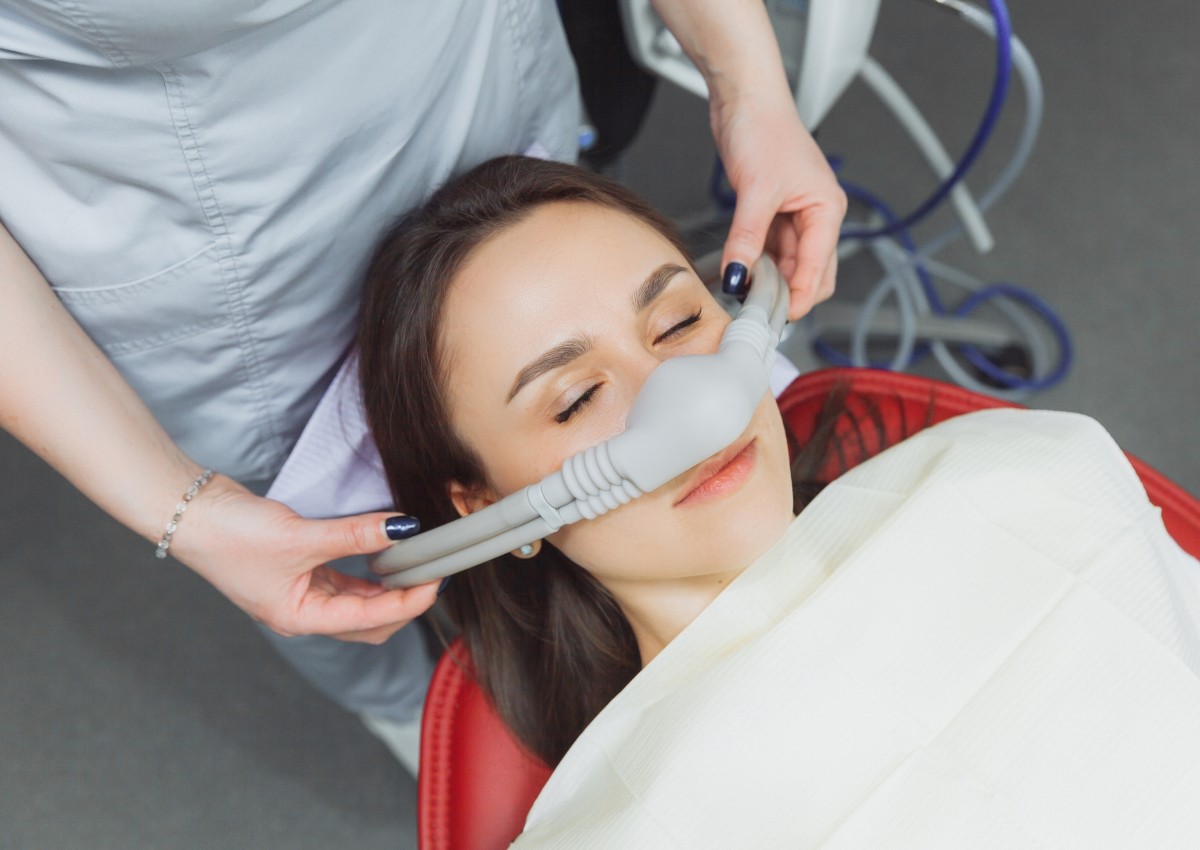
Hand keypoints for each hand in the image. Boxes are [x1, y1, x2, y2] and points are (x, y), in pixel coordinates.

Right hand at [169, 473, 437, 642]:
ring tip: (416, 562)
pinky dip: (367, 569)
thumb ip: (355, 534)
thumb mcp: (301, 536)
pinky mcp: (300, 569)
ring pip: (358, 599)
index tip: (435, 579)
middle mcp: (304, 612)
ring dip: (387, 586)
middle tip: (431, 573)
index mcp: (301, 618)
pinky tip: (384, 553)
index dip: (408, 601)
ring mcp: (301, 592)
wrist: (189, 512)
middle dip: (403, 602)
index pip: (370, 619)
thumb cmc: (231, 535)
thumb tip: (403, 529)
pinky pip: (344, 578)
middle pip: (368, 621)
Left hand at [711, 92, 846, 320]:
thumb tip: (738, 276)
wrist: (745, 98)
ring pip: (787, 263)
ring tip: (742, 294)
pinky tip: (739, 272)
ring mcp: (794, 215)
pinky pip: (769, 249)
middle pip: (810, 272)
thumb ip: (747, 238)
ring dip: (768, 279)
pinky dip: (756, 262)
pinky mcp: (772, 211)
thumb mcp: (755, 191)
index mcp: (827, 210)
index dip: (799, 298)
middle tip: (757, 313)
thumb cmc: (764, 129)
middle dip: (786, 293)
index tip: (777, 320)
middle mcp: (816, 216)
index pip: (819, 269)